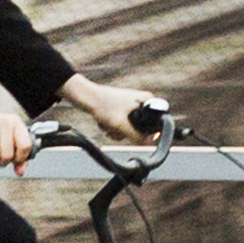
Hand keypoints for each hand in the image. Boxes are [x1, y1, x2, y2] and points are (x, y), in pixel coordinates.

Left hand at [49, 76, 167, 144]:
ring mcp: (133, 105)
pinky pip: (123, 125)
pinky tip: (105, 122)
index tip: (130, 131)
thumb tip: (151, 144)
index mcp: (148, 100)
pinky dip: (114, 127)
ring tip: (107, 124)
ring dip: (118, 131)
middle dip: (127, 132)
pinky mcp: (123, 109)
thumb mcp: (122, 125)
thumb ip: (137, 137)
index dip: (146, 132)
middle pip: (142, 128)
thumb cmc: (104, 107)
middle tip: (115, 127)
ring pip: (130, 129)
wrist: (86, 98)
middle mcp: (143, 101)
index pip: (156, 123)